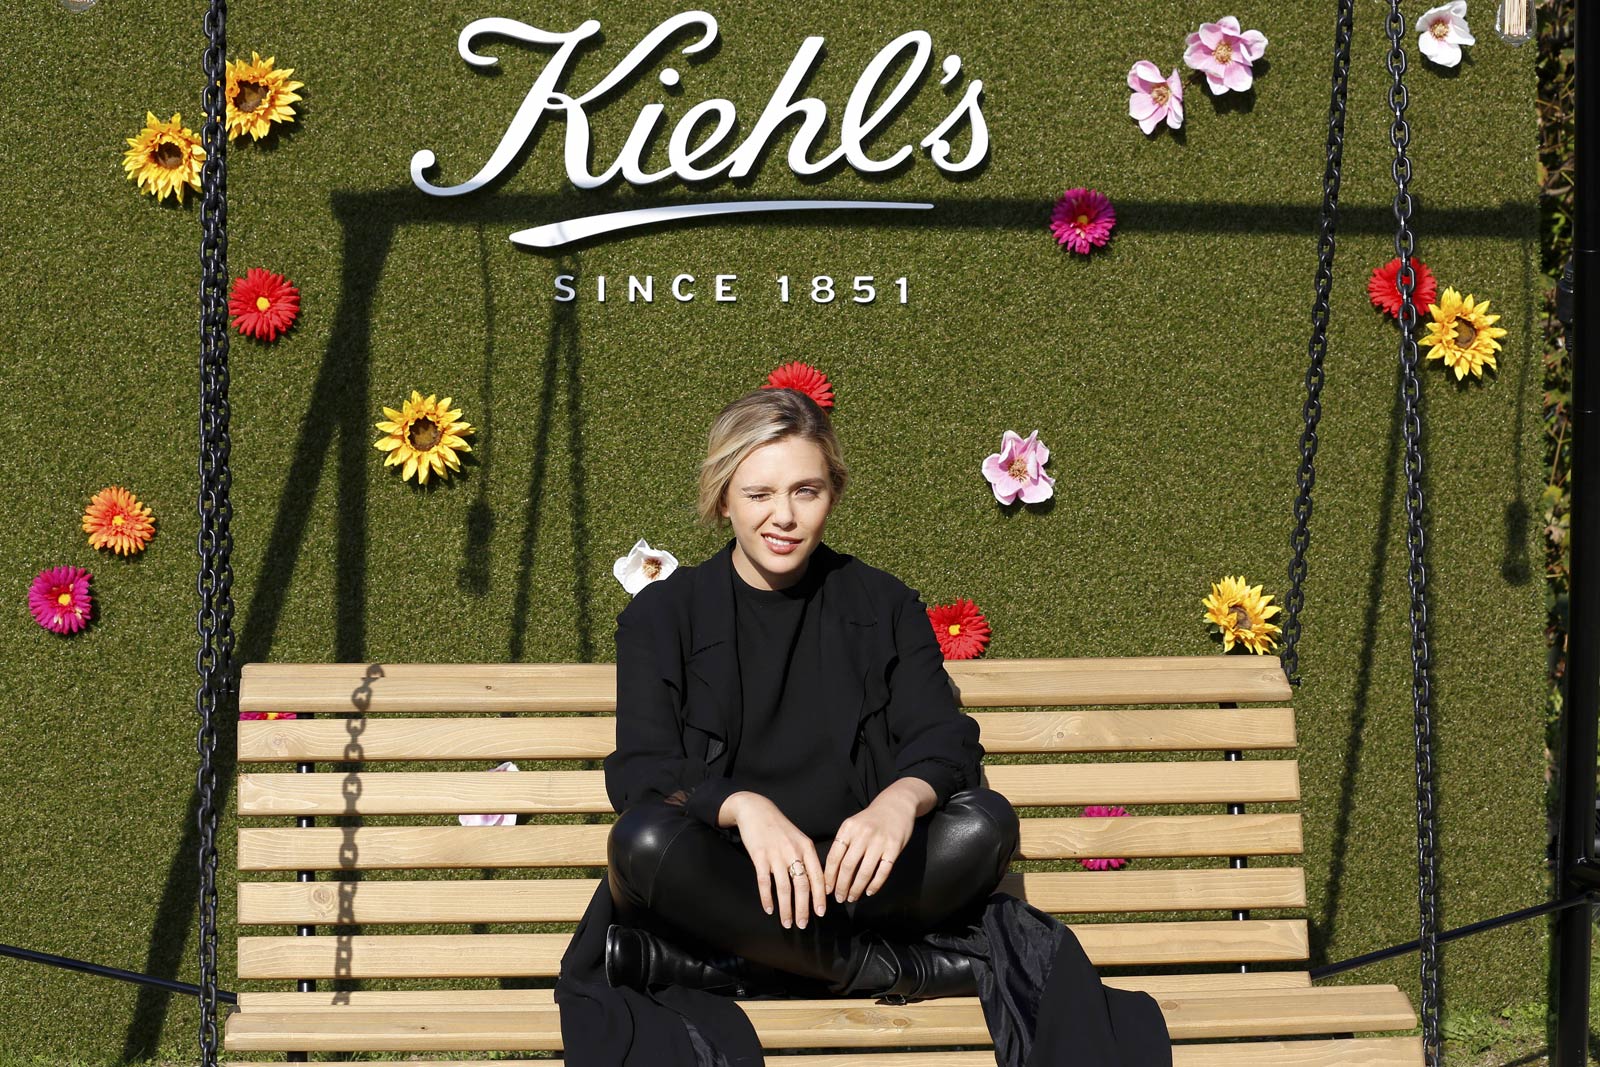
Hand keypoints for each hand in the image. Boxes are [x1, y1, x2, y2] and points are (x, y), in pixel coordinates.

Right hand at [726, 792, 826, 928]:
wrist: (756, 810)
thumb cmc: (780, 827)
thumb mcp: (799, 839)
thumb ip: (808, 859)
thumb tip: (818, 885)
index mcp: (807, 847)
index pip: (817, 876)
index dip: (819, 897)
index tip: (820, 913)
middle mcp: (793, 851)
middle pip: (802, 885)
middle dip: (804, 908)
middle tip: (803, 924)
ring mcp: (776, 854)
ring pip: (784, 888)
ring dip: (786, 908)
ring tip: (787, 922)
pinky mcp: (759, 856)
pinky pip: (765, 882)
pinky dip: (767, 898)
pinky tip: (769, 909)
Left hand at [823, 787, 918, 903]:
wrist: (896, 804)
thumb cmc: (871, 819)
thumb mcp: (852, 825)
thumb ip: (843, 843)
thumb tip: (831, 872)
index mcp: (848, 829)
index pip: (834, 857)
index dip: (829, 876)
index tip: (827, 889)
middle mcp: (862, 834)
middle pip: (848, 867)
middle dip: (842, 886)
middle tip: (840, 898)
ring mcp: (879, 841)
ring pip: (864, 872)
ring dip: (857, 889)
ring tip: (852, 897)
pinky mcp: (894, 848)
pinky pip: (883, 871)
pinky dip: (875, 885)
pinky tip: (870, 891)